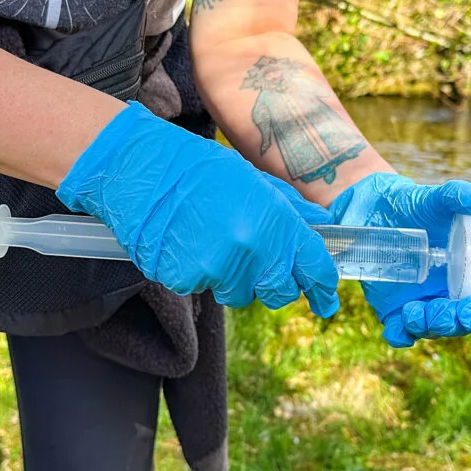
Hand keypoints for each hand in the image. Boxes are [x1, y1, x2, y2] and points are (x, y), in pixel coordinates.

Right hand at [56, 102, 340, 316]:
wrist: (143, 170)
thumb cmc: (202, 170)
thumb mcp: (256, 180)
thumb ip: (292, 210)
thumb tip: (323, 228)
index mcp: (274, 220)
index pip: (313, 266)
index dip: (323, 287)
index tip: (326, 300)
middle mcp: (250, 248)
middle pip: (279, 291)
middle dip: (274, 283)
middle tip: (258, 261)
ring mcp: (216, 267)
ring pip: (240, 293)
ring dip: (235, 277)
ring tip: (214, 241)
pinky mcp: (185, 279)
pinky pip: (205, 288)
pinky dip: (200, 274)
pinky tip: (189, 245)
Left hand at [329, 172, 470, 346]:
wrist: (370, 210)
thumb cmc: (411, 204)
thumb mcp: (432, 198)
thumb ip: (457, 197)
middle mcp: (454, 292)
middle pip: (466, 322)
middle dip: (453, 322)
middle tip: (433, 311)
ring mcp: (426, 303)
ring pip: (435, 330)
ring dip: (427, 328)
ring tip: (410, 311)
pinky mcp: (397, 310)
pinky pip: (402, 333)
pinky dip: (400, 335)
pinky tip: (394, 329)